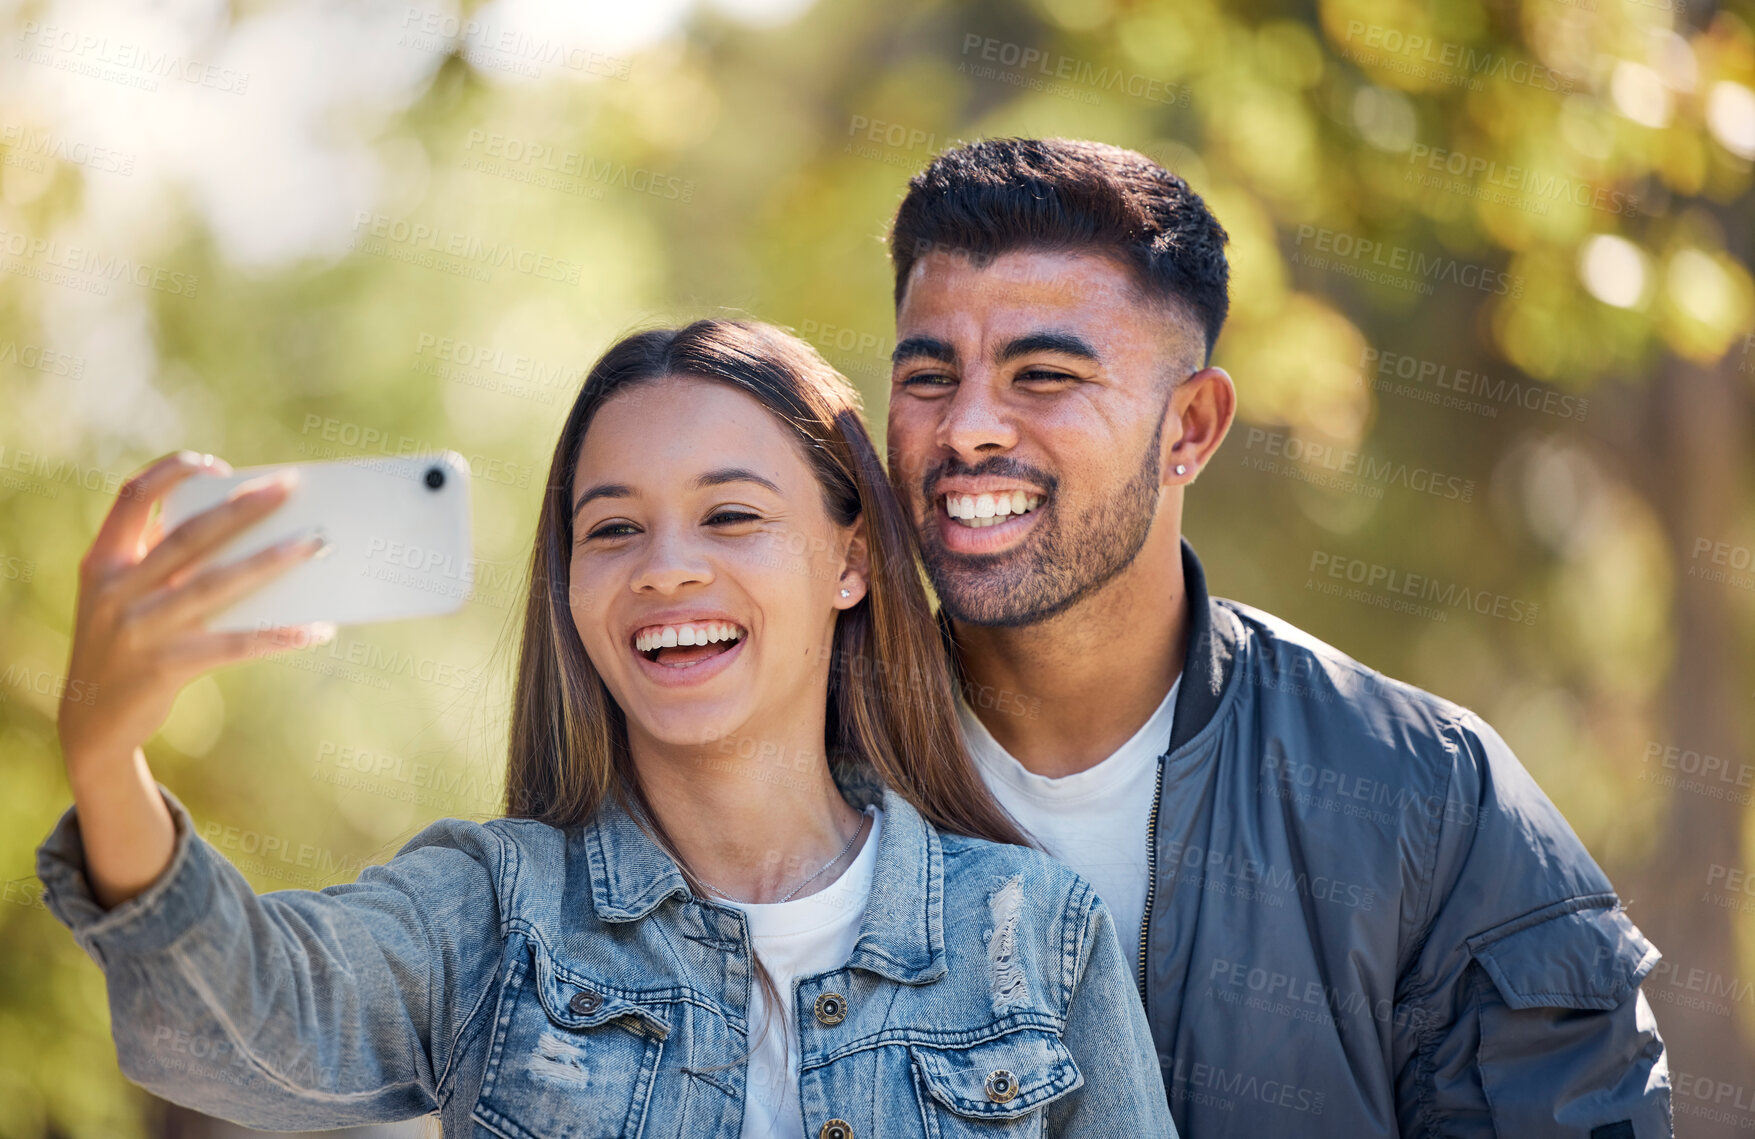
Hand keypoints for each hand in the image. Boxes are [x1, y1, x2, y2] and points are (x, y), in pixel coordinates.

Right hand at [58, 450, 332, 779]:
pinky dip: (277, 635)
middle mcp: (118, 590)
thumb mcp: (122, 595)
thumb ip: (160, 559)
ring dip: (272, 561)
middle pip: (190, 535)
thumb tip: (244, 528)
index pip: (132, 497)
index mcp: (104, 561)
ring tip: (316, 544)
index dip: (172, 472)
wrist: (91, 722)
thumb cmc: (125, 642)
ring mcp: (140, 629)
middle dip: (243, 507)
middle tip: (290, 486)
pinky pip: (234, 644)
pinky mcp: (165, 667)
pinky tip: (315, 628)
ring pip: (218, 584)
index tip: (217, 466)